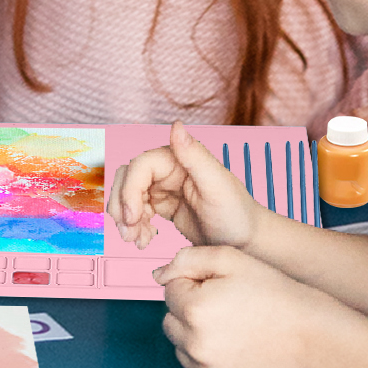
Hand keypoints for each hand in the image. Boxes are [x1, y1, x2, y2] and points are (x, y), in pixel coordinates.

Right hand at [109, 122, 265, 251]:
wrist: (246, 242)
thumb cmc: (237, 214)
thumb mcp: (217, 186)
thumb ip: (194, 155)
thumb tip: (176, 125)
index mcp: (180, 158)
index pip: (139, 166)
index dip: (129, 190)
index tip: (132, 216)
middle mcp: (169, 169)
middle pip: (126, 179)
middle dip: (121, 206)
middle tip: (128, 232)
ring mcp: (164, 188)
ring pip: (127, 196)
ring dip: (125, 218)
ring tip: (137, 240)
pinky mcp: (163, 206)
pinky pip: (136, 211)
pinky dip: (134, 226)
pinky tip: (145, 240)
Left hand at [156, 243, 335, 367]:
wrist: (311, 335)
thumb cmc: (275, 294)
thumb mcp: (232, 259)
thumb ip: (189, 259)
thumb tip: (159, 275)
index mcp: (193, 309)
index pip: (170, 290)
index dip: (194, 283)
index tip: (221, 286)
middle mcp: (194, 345)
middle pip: (171, 320)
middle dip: (189, 310)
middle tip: (225, 305)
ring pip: (182, 348)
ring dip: (196, 335)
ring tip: (231, 326)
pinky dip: (213, 359)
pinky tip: (238, 347)